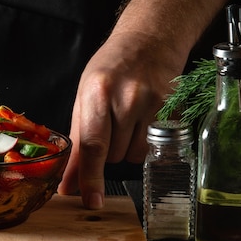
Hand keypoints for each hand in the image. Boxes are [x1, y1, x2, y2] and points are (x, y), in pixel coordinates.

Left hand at [57, 31, 181, 208]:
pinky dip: (143, 142)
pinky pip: (152, 147)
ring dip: (125, 148)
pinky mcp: (172, 111)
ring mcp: (153, 105)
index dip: (89, 177)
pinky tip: (142, 119)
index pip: (92, 144)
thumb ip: (77, 140)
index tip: (88, 200)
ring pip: (132, 156)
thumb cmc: (111, 68)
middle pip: (112, 155)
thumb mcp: (85, 95)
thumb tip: (68, 183)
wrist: (150, 40)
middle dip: (105, 151)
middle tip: (108, 123)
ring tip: (126, 118)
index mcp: (98, 91)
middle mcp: (126, 98)